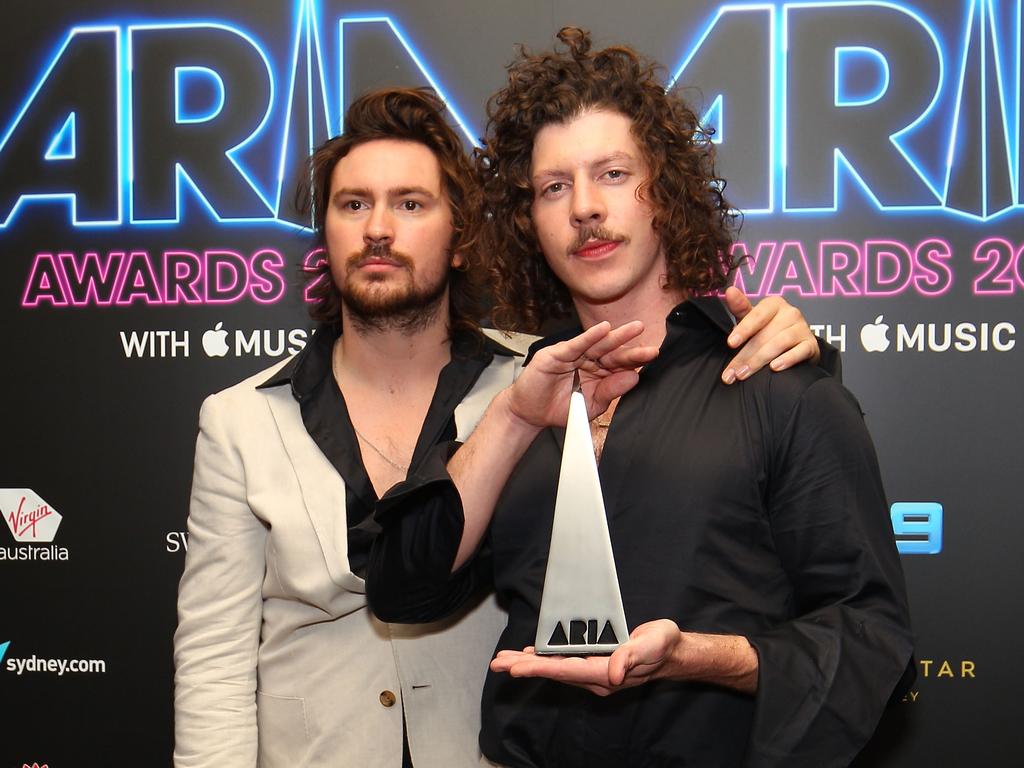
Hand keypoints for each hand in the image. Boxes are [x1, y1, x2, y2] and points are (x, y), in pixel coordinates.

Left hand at [490, 619, 682, 696]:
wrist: (673, 652)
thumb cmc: (662, 646)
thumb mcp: (651, 645)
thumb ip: (632, 657)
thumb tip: (613, 672)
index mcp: (605, 673)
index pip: (565, 670)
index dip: (539, 668)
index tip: (515, 667)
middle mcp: (596, 676)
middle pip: (553, 672)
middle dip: (524, 668)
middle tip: (497, 663)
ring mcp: (594, 672)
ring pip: (555, 668)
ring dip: (530, 664)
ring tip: (506, 660)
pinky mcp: (595, 664)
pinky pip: (564, 663)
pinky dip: (544, 659)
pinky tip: (532, 655)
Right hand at [505, 321, 658, 428]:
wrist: (531, 414)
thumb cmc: (560, 408)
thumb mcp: (591, 404)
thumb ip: (611, 392)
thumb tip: (634, 377)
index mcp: (599, 373)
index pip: (620, 364)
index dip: (636, 359)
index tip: (653, 355)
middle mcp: (588, 361)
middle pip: (613, 353)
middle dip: (632, 348)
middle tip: (651, 346)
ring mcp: (573, 355)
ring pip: (597, 345)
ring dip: (616, 336)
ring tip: (634, 329)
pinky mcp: (556, 354)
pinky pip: (576, 345)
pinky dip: (589, 337)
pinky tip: (603, 329)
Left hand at [721, 287, 819, 383]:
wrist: (796, 345)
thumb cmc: (769, 331)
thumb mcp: (752, 319)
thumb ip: (740, 307)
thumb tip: (730, 291)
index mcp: (774, 304)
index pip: (756, 315)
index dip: (743, 329)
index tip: (730, 343)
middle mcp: (790, 313)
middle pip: (764, 335)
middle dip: (745, 355)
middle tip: (733, 372)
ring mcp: (802, 328)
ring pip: (779, 343)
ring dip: (760, 360)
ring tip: (744, 373)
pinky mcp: (811, 345)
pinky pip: (800, 351)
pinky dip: (788, 359)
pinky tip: (775, 367)